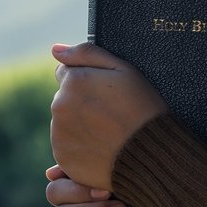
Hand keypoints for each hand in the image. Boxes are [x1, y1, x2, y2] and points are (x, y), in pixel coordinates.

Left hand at [49, 41, 166, 191]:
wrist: (151, 154)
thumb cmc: (142, 108)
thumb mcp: (124, 70)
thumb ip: (87, 53)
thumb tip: (55, 49)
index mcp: (73, 80)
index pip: (66, 73)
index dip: (87, 81)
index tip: (105, 94)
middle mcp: (59, 105)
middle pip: (64, 98)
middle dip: (81, 103)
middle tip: (110, 115)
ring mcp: (59, 132)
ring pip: (64, 122)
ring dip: (79, 124)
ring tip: (107, 133)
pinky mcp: (63, 156)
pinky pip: (66, 146)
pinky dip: (79, 146)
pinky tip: (101, 147)